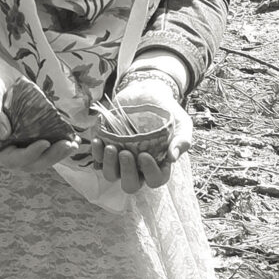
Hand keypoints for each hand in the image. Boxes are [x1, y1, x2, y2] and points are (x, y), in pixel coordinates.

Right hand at [0, 58, 78, 174]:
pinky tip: (75, 139)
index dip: (29, 155)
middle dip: (50, 157)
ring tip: (73, 144)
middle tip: (67, 145)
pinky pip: (48, 143)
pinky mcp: (33, 132)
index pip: (12, 158)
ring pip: (42, 156)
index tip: (44, 143)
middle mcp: (9, 146)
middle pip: (30, 162)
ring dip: (58, 154)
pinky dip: (60, 144)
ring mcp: (22, 140)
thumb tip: (5, 135)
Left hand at [93, 68, 194, 193]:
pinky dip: (96, 152)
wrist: (147, 93)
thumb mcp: (181, 123)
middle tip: (126, 153)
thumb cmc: (167, 111)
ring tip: (110, 147)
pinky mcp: (106, 149)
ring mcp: (120, 160)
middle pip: (130, 185)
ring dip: (109, 165)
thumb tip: (172, 157)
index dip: (150, 173)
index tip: (144, 155)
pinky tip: (98, 140)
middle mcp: (138, 167)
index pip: (155, 180)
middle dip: (127, 173)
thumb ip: (182, 140)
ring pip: (111, 175)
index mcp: (158, 165)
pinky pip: (97, 159)